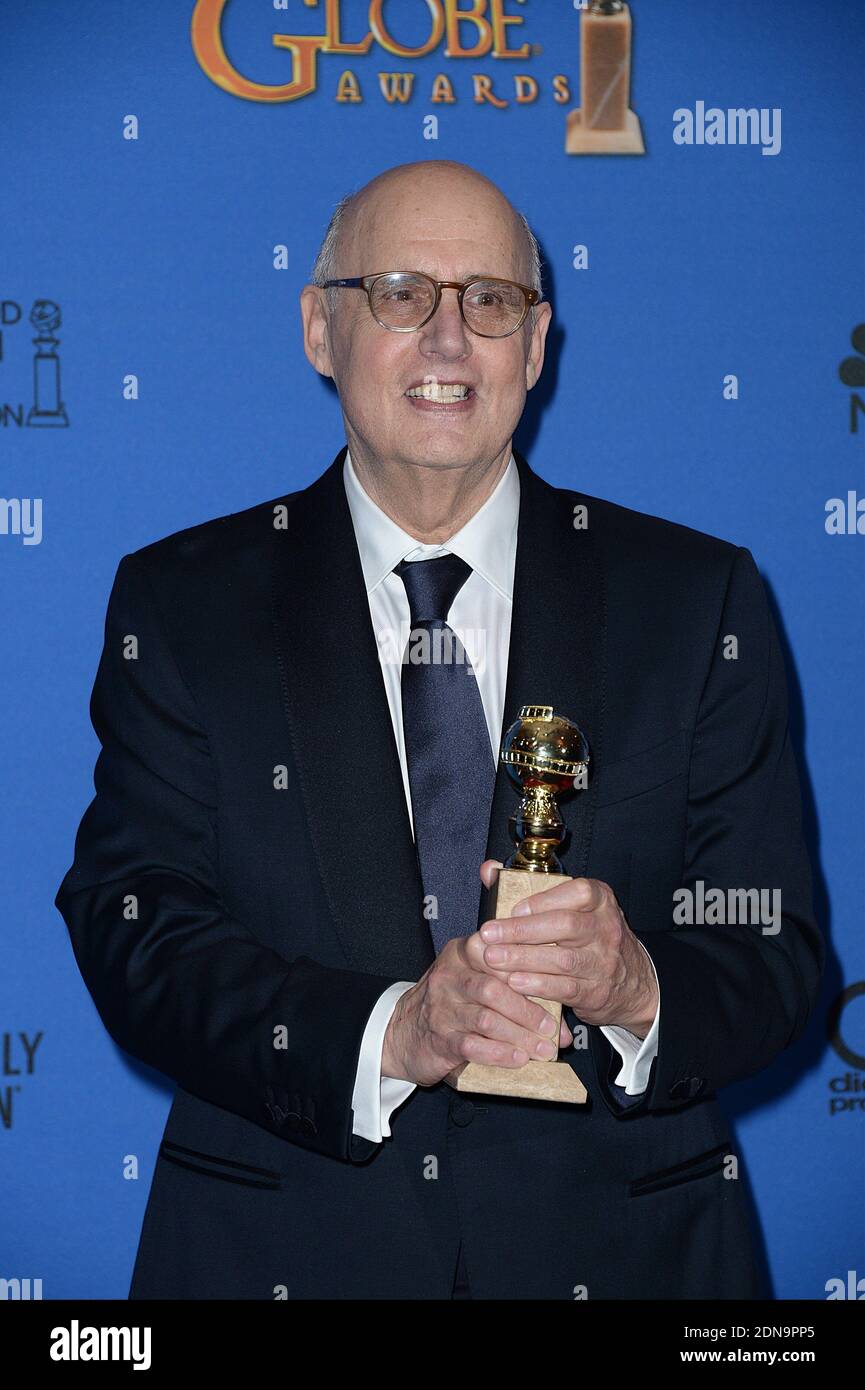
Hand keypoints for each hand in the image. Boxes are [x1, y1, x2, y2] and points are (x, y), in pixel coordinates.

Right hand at [381, 929, 566, 1085]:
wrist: (401, 1033)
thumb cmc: (450, 1005)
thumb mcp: (474, 985)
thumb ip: (514, 993)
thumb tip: (560, 1026)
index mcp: (461, 954)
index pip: (495, 950)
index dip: (524, 965)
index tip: (552, 981)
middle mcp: (449, 977)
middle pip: (494, 988)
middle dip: (528, 1010)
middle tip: (551, 1028)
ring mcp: (441, 1008)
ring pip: (486, 1019)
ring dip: (519, 1035)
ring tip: (542, 1048)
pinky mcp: (439, 1038)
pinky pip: (472, 1045)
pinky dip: (500, 1053)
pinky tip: (518, 1058)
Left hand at [478, 861, 658, 1037]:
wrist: (633, 982)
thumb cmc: (590, 936)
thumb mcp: (572, 907)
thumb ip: (528, 887)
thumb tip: (489, 869)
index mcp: (600, 900)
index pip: (578, 893)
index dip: (544, 900)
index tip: (514, 908)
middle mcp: (606, 928)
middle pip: (566, 926)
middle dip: (522, 930)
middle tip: (489, 934)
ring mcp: (603, 962)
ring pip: (563, 960)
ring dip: (523, 959)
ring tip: (493, 958)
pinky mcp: (596, 991)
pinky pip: (565, 988)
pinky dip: (538, 985)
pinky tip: (514, 982)